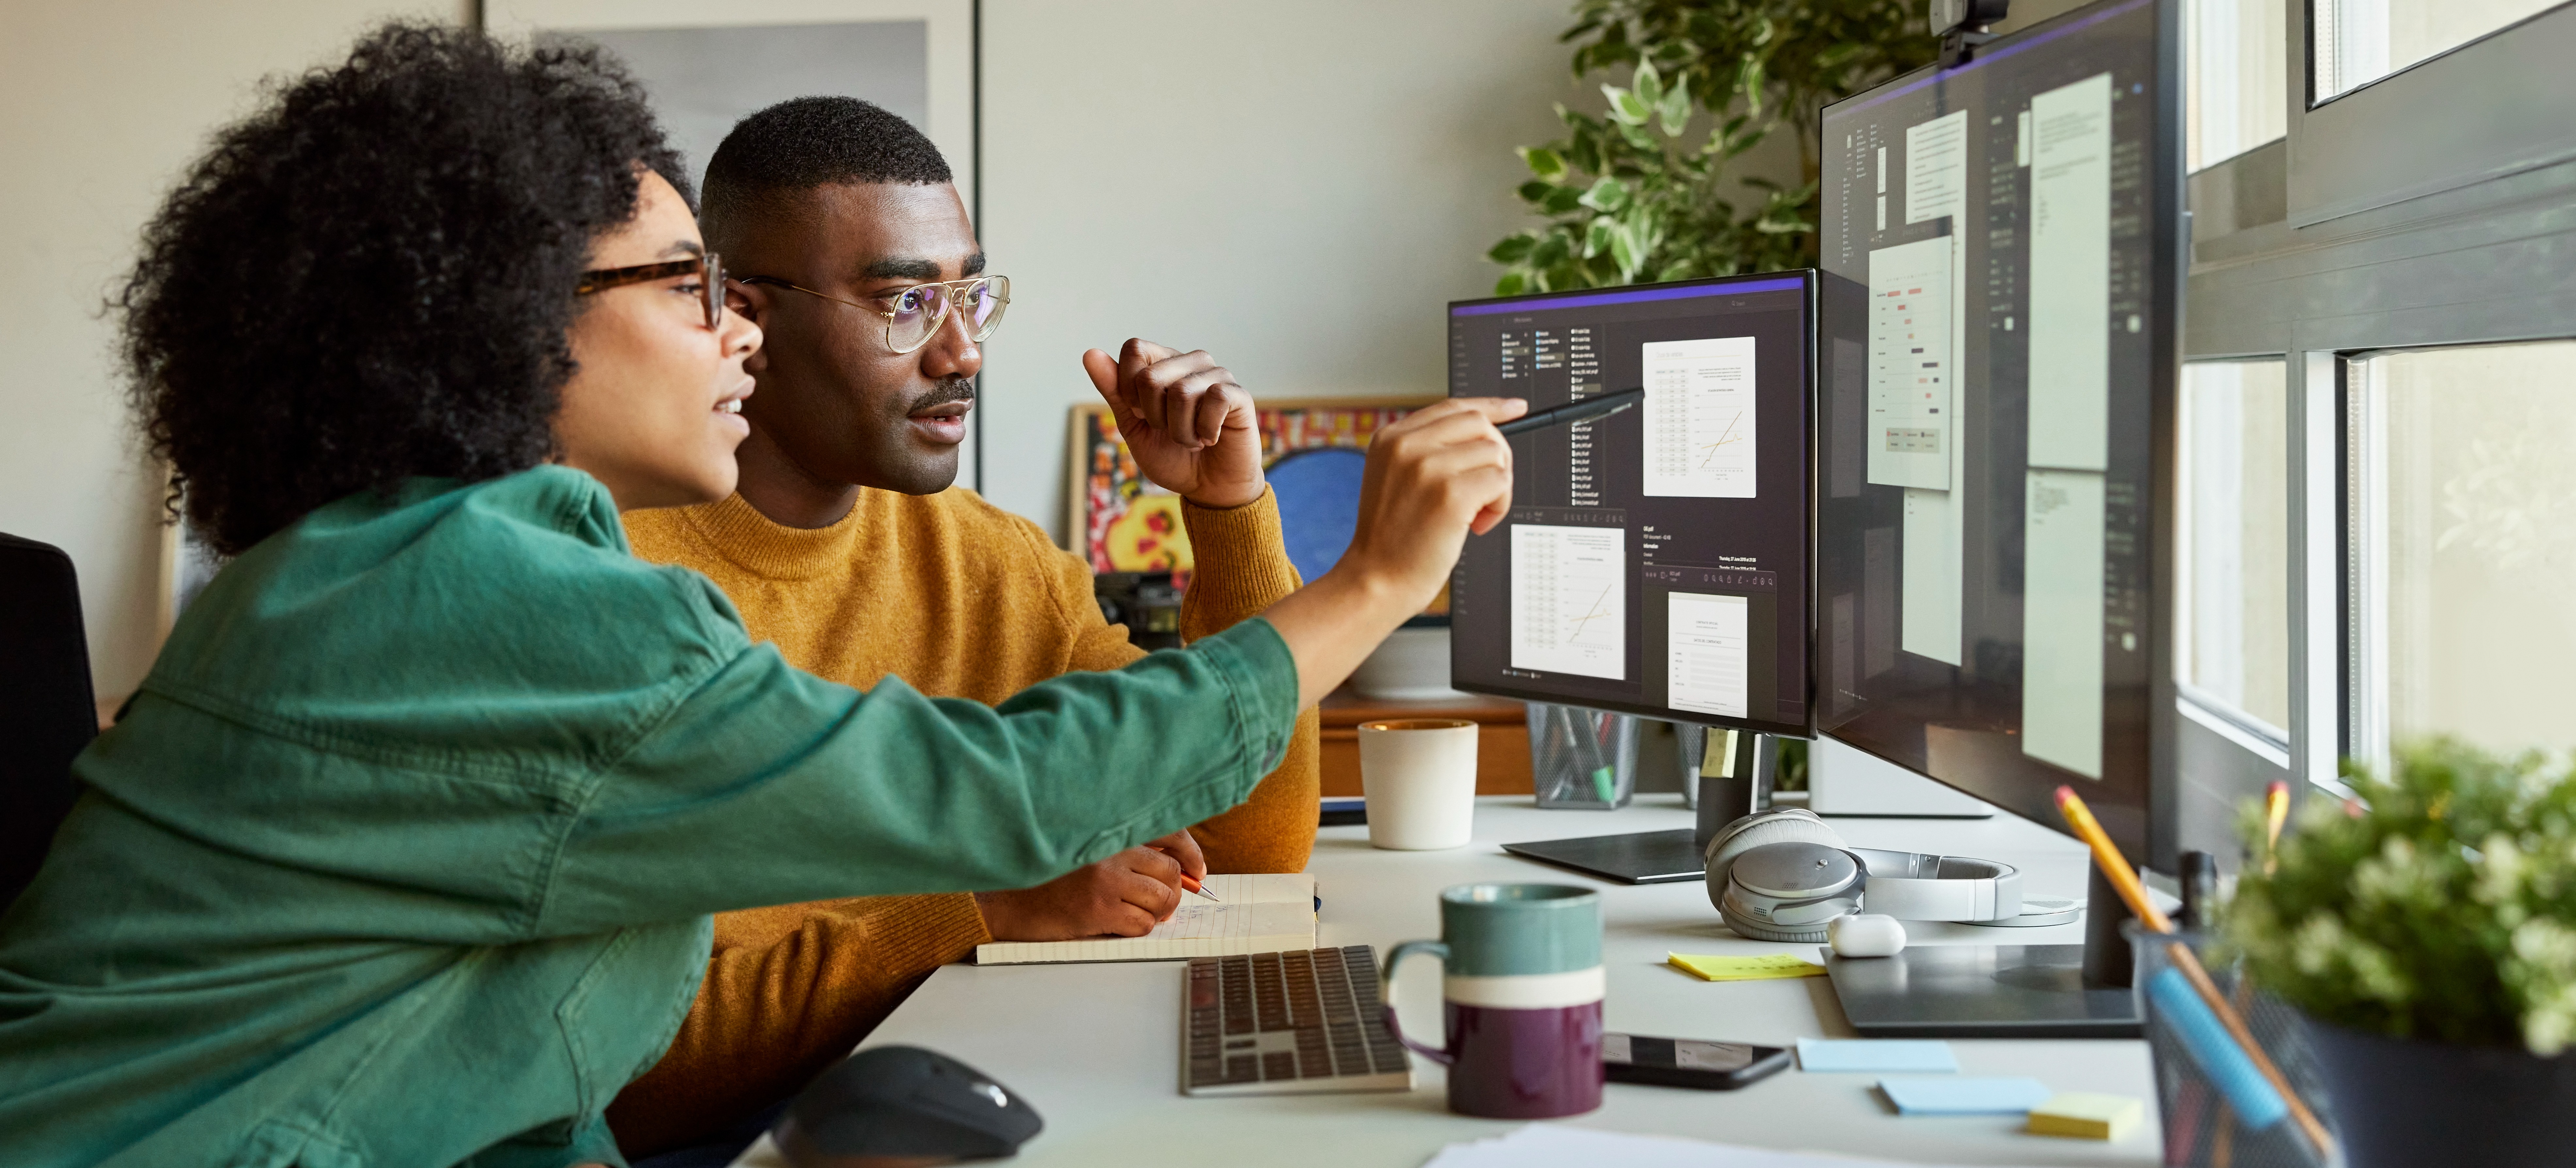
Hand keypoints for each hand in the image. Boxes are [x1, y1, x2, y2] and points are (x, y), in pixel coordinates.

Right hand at [974, 830, 1205, 939]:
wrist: (1011, 900)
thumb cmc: (1051, 877)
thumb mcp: (1089, 850)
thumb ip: (1127, 850)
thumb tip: (1179, 869)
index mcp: (1110, 829)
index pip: (1169, 831)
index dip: (1190, 854)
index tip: (1197, 871)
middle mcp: (1109, 849)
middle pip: (1170, 871)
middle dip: (1174, 890)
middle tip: (1165, 902)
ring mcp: (1104, 880)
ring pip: (1162, 899)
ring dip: (1160, 912)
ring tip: (1145, 914)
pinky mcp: (1097, 909)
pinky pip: (1142, 924)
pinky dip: (1141, 928)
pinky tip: (1123, 924)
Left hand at [1082, 339, 1264, 508]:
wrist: (1208, 489)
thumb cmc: (1172, 456)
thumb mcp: (1133, 426)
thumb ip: (1114, 391)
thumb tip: (1090, 353)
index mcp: (1163, 364)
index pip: (1134, 349)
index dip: (1128, 389)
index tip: (1142, 414)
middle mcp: (1191, 362)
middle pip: (1151, 376)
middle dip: (1153, 417)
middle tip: (1170, 431)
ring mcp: (1217, 375)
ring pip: (1181, 392)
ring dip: (1180, 431)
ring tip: (1191, 439)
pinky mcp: (1238, 394)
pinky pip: (1214, 400)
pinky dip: (1204, 431)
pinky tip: (1210, 438)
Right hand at [1257, 397, 1523, 707]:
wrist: (1376, 580)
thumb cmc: (1393, 538)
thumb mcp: (1396, 479)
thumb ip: (1428, 452)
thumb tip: (1484, 434)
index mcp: (1391, 438)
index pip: (1454, 407)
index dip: (1491, 407)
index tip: (1516, 409)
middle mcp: (1406, 446)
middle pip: (1480, 425)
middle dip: (1496, 456)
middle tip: (1485, 491)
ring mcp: (1427, 467)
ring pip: (1495, 454)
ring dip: (1497, 488)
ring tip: (1474, 515)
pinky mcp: (1449, 494)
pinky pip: (1500, 481)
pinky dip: (1499, 506)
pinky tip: (1476, 525)